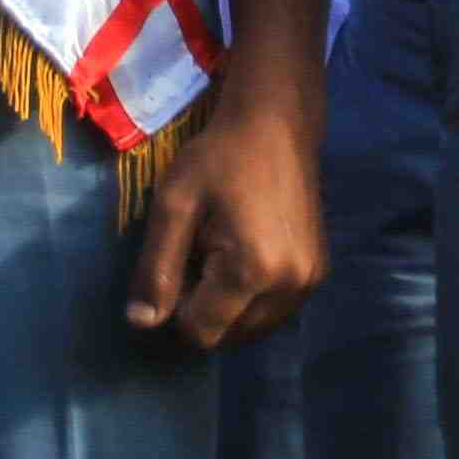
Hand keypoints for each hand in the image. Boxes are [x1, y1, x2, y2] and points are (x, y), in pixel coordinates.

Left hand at [123, 88, 327, 351]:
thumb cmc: (219, 157)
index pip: (201, 332)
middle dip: (203, 308)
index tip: (178, 262)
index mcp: (253, 271)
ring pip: (251, 328)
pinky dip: (251, 297)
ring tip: (222, 252)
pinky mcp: (319, 273)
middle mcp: (290, 287)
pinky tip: (245, 255)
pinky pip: (273, 310)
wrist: (277, 123)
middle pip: (228, 336)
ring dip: (227, 306)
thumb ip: (156, 268)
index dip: (176, 308)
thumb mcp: (173, 204)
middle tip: (199, 253)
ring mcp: (311, 282)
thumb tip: (140, 323)